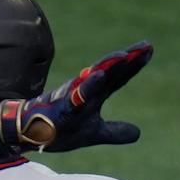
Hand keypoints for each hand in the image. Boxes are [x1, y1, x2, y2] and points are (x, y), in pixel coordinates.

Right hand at [0, 42, 151, 152]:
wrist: (30, 134)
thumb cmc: (61, 130)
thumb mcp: (94, 134)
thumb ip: (115, 132)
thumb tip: (138, 133)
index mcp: (95, 94)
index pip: (118, 77)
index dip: (134, 64)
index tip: (149, 49)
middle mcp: (86, 90)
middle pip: (110, 71)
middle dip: (128, 59)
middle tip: (146, 45)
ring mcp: (74, 98)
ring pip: (94, 78)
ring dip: (109, 66)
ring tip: (125, 56)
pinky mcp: (63, 108)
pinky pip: (77, 96)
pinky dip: (88, 85)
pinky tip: (99, 76)